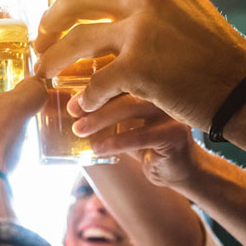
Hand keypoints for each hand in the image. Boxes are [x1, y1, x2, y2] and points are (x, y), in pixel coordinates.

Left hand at [34, 0, 245, 131]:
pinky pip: (94, 82)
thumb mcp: (181, 3)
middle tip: (40, 36)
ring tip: (43, 71)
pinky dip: (85, 96)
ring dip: (52, 59)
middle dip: (48, 20)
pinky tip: (82, 104)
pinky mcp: (139, 67)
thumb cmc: (208, 50)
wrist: (241, 88)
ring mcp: (143, 30)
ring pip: (75, 41)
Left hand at [68, 92, 197, 187]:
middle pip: (124, 88)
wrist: (176, 169)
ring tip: (79, 131)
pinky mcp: (176, 133)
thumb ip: (102, 111)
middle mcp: (162, 91)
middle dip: (94, 102)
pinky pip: (140, 135)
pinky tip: (97, 148)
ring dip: (100, 119)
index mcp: (149, 83)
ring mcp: (172, 110)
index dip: (92, 88)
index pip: (118, 77)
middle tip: (73, 114)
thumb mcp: (121, 123)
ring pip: (131, 107)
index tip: (71, 102)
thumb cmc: (145, 141)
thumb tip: (69, 107)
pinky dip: (115, 141)